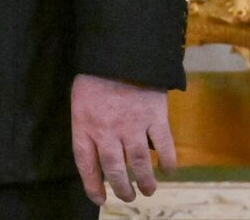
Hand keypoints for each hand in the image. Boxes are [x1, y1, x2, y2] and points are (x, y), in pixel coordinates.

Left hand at [70, 73, 176, 204]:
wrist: (120, 51)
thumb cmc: (96, 74)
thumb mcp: (81, 99)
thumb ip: (88, 125)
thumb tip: (96, 152)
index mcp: (84, 124)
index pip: (85, 163)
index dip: (92, 185)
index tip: (99, 199)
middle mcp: (107, 130)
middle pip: (114, 169)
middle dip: (122, 188)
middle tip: (129, 196)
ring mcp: (132, 124)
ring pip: (139, 164)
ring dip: (145, 181)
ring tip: (148, 190)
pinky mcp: (155, 116)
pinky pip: (164, 146)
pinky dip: (169, 161)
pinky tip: (169, 170)